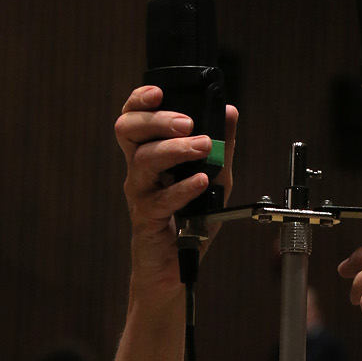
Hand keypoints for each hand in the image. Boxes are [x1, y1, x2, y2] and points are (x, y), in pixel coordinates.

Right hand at [114, 84, 238, 301]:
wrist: (175, 268)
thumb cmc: (189, 221)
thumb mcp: (215, 179)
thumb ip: (223, 147)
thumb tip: (230, 112)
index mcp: (149, 155)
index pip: (133, 119)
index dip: (140, 101)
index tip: (160, 92)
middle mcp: (139, 171)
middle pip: (130, 132)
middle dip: (157, 121)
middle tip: (187, 124)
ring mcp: (140, 194)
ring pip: (144, 161)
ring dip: (175, 150)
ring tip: (202, 147)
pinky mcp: (147, 219)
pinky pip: (161, 199)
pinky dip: (183, 188)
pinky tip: (201, 182)